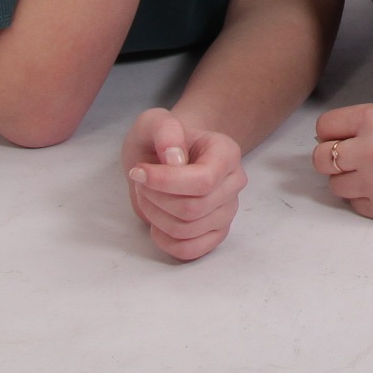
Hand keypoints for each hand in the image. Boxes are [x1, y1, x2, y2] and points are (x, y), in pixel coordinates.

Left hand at [120, 108, 246, 261]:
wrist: (169, 157)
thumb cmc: (163, 140)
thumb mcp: (156, 121)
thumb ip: (165, 129)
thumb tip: (174, 160)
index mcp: (227, 153)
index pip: (203, 181)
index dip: (165, 183)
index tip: (138, 171)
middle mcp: (235, 183)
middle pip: (193, 209)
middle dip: (155, 199)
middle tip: (141, 183)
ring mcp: (228, 211)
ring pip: (187, 230)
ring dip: (155, 216)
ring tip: (148, 198)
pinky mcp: (216, 233)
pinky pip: (189, 250)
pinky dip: (164, 240)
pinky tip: (157, 221)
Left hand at [314, 103, 372, 222]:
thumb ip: (367, 125)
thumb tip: (336, 140)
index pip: (324, 127)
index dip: (334, 132)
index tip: (343, 136)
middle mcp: (370, 150)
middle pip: (322, 159)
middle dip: (333, 157)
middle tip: (353, 157)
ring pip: (335, 185)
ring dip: (349, 179)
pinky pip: (355, 204)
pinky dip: (365, 198)